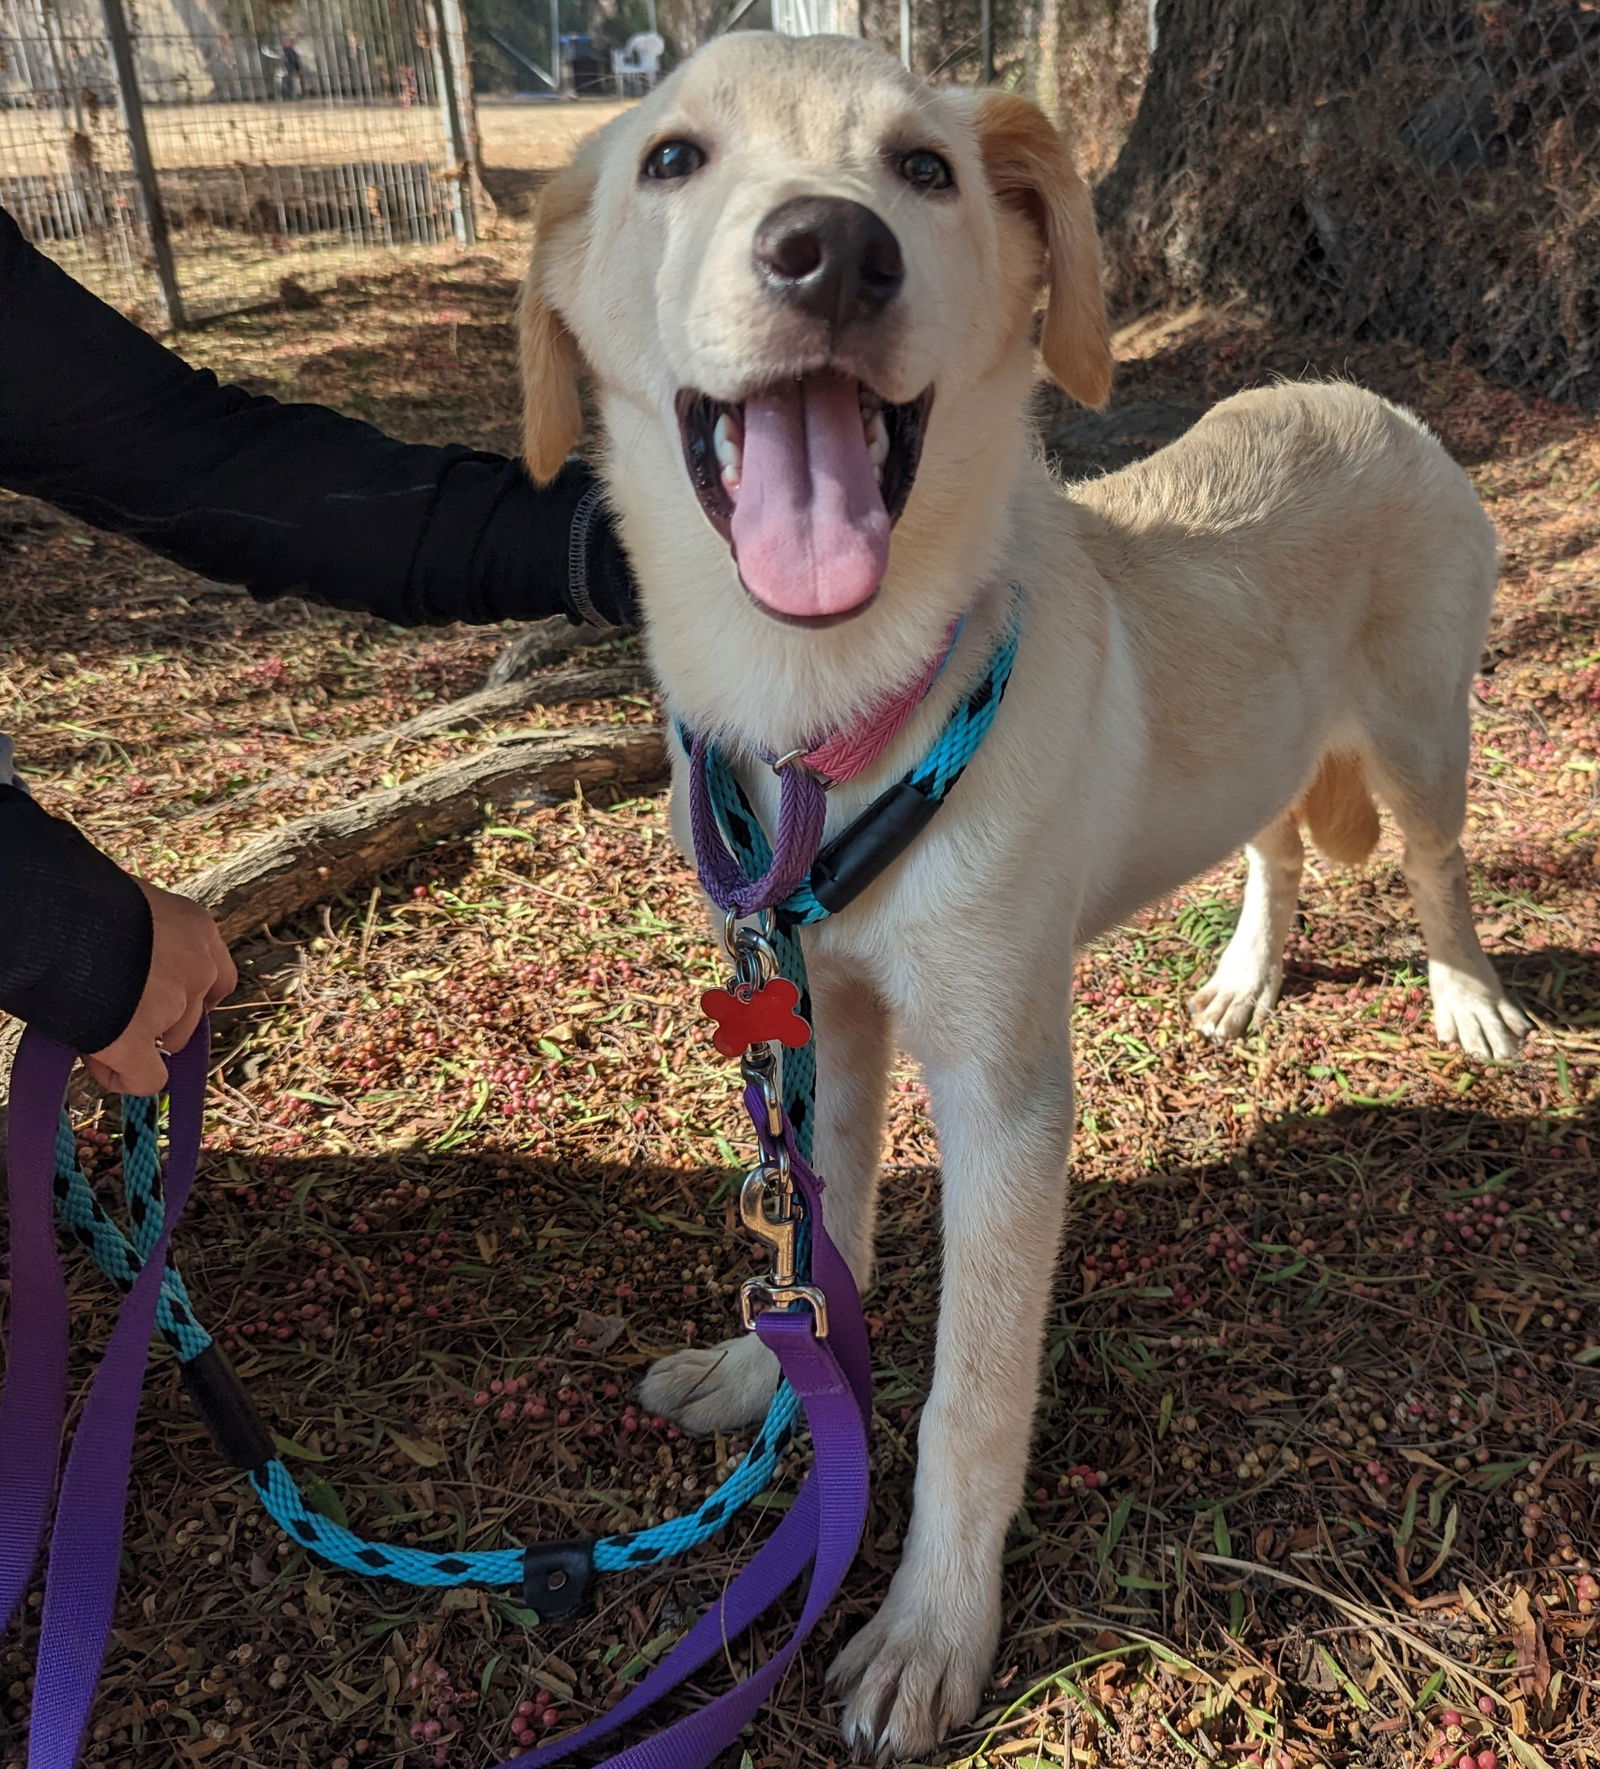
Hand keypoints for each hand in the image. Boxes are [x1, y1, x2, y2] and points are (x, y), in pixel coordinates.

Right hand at [84, 881, 235, 1093]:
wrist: (54, 915)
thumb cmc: (81, 900)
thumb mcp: (131, 905)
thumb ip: (146, 936)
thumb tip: (132, 963)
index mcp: (197, 929)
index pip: (217, 976)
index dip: (189, 996)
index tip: (161, 1001)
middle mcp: (199, 968)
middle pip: (191, 1016)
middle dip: (158, 1023)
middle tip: (114, 1015)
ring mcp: (174, 1005)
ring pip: (169, 1046)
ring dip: (138, 1046)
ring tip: (92, 1028)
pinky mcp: (137, 1039)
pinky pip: (146, 1078)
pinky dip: (126, 1079)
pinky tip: (106, 1067)